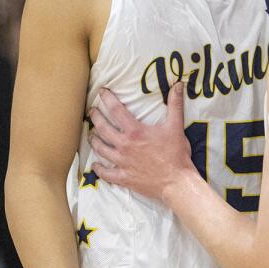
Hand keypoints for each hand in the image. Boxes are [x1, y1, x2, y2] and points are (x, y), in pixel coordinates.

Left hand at [88, 84, 194, 202]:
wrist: (176, 182)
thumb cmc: (176, 154)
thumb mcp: (176, 126)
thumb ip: (175, 105)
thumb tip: (178, 85)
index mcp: (135, 131)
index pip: (116, 110)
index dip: (107, 99)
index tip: (101, 92)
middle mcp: (124, 145)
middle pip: (103, 128)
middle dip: (96, 117)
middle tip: (92, 111)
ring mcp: (122, 162)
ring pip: (101, 149)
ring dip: (94, 140)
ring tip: (91, 134)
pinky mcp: (124, 177)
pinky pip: (106, 173)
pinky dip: (98, 169)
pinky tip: (95, 165)